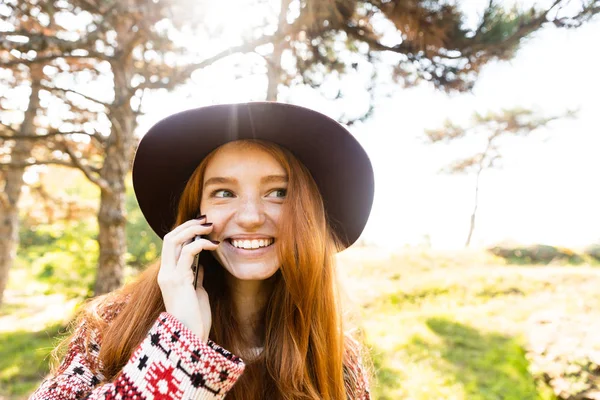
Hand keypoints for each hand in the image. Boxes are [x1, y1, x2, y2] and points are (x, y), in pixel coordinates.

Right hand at [157, 216, 218, 341]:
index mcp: (168, 275)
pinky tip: (214, 244)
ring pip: (173, 240)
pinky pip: (187, 252)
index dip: (185, 231)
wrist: (191, 338)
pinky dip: (201, 244)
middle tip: (207, 220)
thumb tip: (201, 265)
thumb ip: (195, 277)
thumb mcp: (196, 292)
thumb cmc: (196, 318)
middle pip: (169, 237)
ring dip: (193, 229)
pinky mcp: (179, 280)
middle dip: (188, 225)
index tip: (202, 225)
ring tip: (211, 227)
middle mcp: (165, 273)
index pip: (170, 244)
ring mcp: (169, 276)